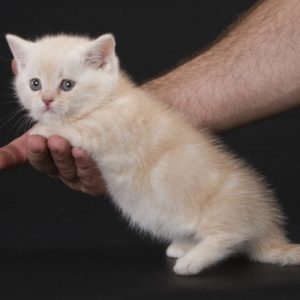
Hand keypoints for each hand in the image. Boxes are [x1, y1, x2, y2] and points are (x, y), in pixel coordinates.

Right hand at [0, 60, 105, 196]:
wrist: (121, 121)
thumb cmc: (88, 111)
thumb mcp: (61, 96)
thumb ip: (38, 85)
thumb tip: (16, 61)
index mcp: (48, 149)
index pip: (27, 154)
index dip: (13, 156)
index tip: (6, 157)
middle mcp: (60, 163)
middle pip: (46, 162)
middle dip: (41, 151)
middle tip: (40, 138)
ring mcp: (78, 173)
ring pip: (66, 169)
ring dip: (61, 155)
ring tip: (60, 140)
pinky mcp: (96, 179)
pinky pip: (89, 174)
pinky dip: (84, 163)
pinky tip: (83, 150)